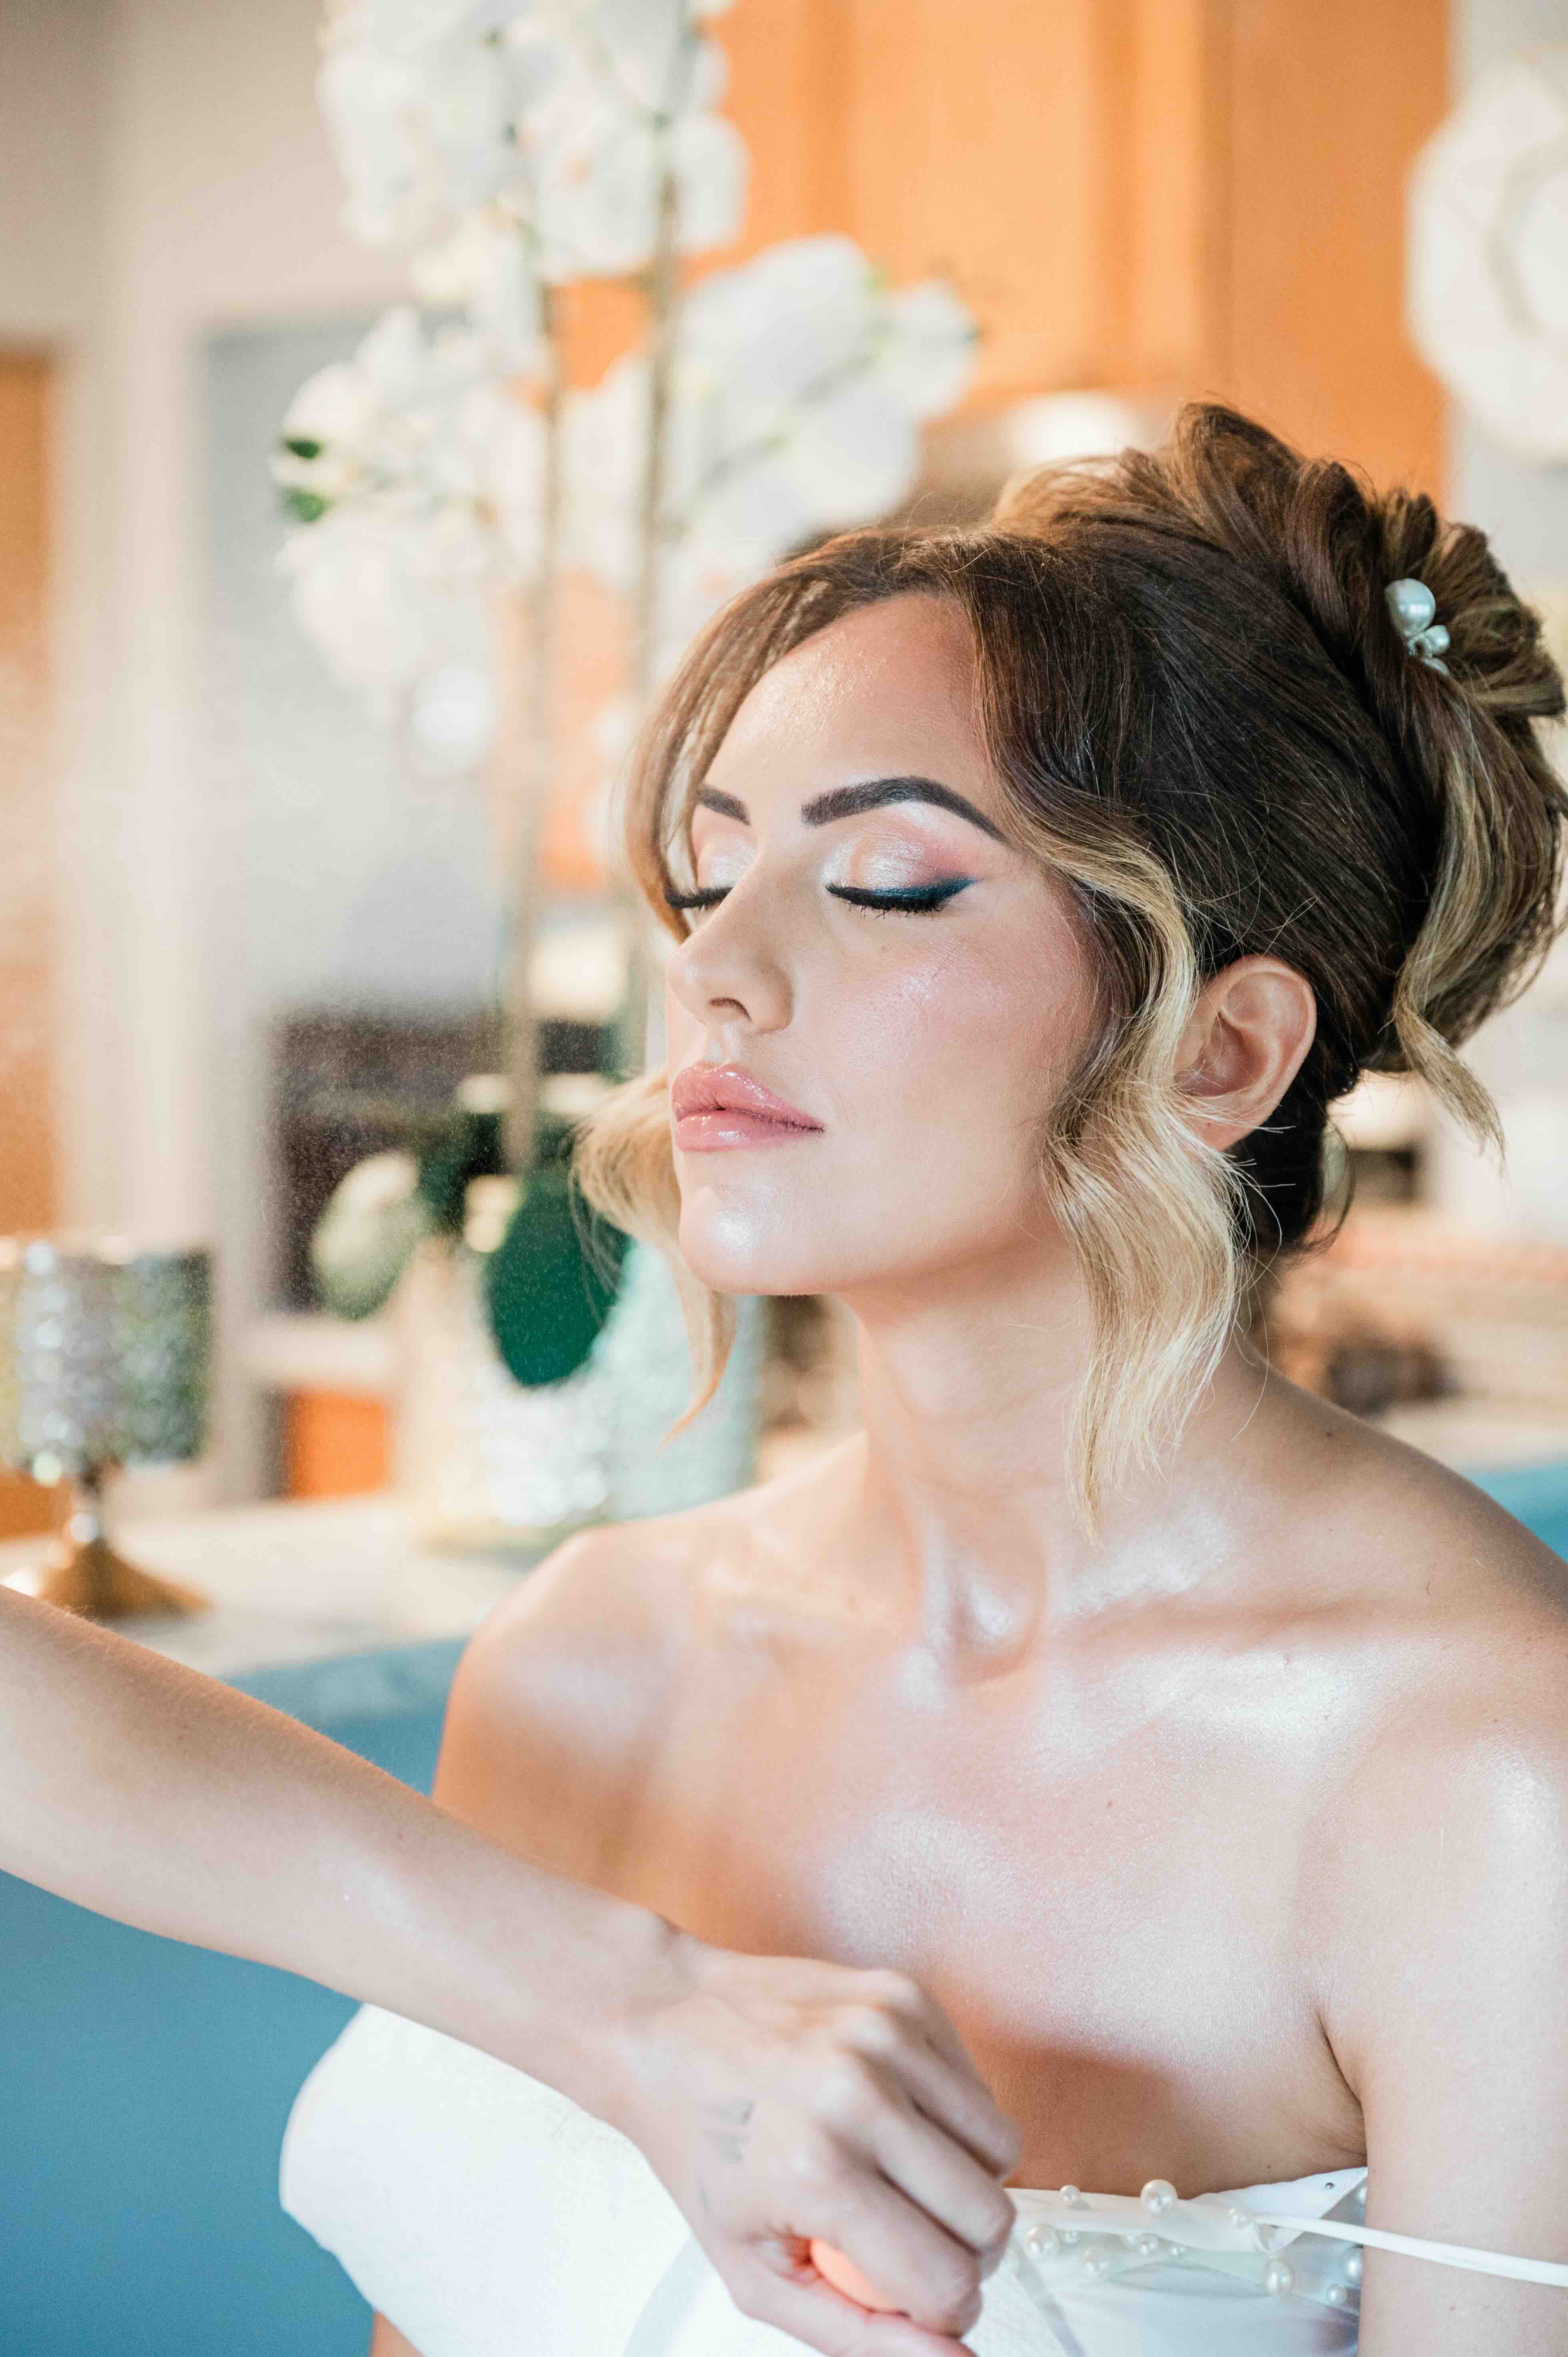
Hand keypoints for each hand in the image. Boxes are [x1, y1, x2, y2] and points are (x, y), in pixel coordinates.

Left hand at [600, 1932, 1019, 2353]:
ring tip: (902, 2174)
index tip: (916, 2294)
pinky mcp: (903, 1994)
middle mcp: (859, 2094)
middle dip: (967, 2250)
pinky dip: (951, 2116)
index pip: (948, 2279)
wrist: (664, 2026)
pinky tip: (893, 2116)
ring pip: (1002, 2148)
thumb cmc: (701, 2147)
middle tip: (913, 2237)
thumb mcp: (755, 2271)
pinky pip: (979, 2086)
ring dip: (965, 2179)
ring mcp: (886, 2035)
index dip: (945, 2307)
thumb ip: (857, 2334)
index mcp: (817, 2172)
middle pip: (991, 2216)